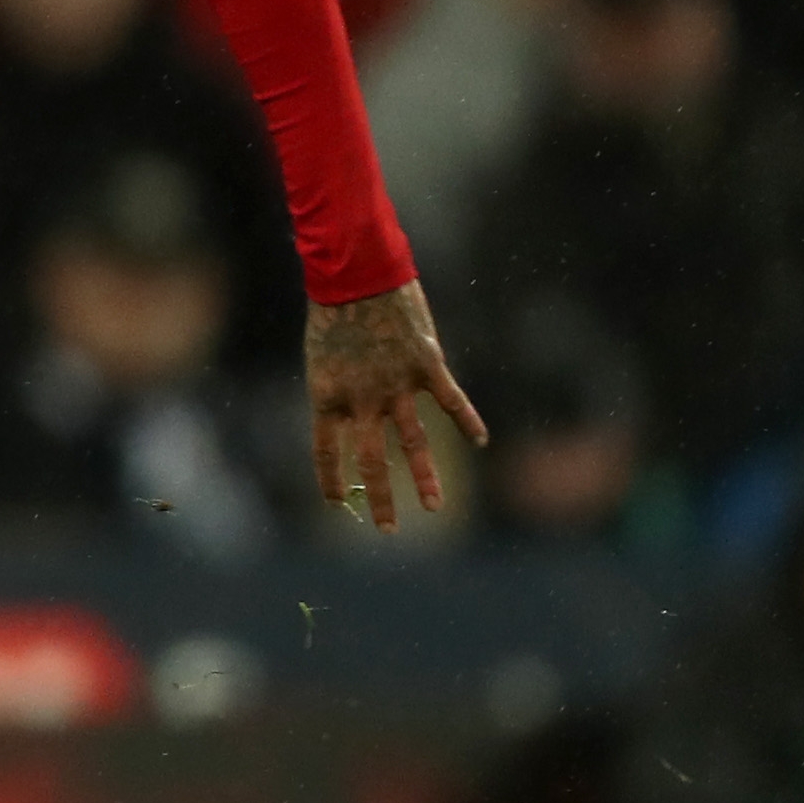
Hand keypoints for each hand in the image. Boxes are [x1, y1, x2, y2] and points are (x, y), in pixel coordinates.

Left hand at [303, 281, 486, 531]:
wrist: (357, 272)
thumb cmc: (334, 309)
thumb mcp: (323, 355)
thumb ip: (339, 389)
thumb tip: (350, 415)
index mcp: (327, 396)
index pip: (325, 452)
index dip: (330, 480)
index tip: (336, 505)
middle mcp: (361, 399)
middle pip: (371, 460)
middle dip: (380, 498)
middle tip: (386, 530)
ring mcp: (396, 385)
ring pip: (413, 443)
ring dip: (424, 477)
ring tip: (434, 508)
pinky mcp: (426, 366)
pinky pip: (451, 401)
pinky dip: (468, 421)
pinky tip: (480, 441)